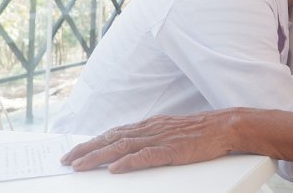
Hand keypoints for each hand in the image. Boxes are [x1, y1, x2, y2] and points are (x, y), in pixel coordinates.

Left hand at [60, 113, 229, 172]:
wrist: (225, 126)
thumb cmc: (201, 132)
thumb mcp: (171, 131)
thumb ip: (152, 137)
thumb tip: (132, 148)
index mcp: (150, 125)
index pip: (114, 133)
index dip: (92, 143)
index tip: (75, 152)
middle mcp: (151, 129)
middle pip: (112, 138)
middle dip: (86, 150)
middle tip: (67, 160)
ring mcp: (161, 138)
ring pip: (122, 147)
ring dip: (99, 156)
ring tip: (81, 165)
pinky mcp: (172, 150)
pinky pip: (146, 156)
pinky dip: (129, 162)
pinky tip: (115, 168)